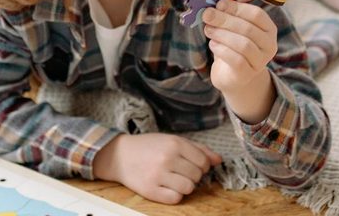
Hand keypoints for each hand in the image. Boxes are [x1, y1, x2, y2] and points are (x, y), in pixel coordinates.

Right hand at [92, 132, 221, 204]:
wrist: (120, 156)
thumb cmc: (150, 147)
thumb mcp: (173, 140)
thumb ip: (198, 149)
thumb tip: (219, 160)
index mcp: (175, 144)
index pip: (203, 161)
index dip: (202, 166)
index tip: (193, 165)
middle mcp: (167, 158)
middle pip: (197, 175)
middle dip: (193, 175)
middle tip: (182, 172)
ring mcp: (158, 175)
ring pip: (189, 188)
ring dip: (186, 186)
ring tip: (176, 180)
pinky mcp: (150, 190)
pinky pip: (175, 199)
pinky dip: (175, 195)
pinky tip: (168, 187)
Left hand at [203, 0, 277, 121]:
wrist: (233, 76)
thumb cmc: (232, 46)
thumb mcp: (234, 27)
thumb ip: (230, 14)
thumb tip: (216, 0)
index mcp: (269, 29)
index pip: (257, 14)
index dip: (237, 8)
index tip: (219, 3)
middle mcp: (269, 45)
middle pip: (248, 28)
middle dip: (225, 20)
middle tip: (207, 14)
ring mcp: (261, 61)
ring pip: (243, 44)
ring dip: (222, 34)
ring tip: (208, 29)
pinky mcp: (248, 74)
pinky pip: (236, 59)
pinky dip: (221, 49)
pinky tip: (212, 44)